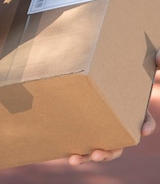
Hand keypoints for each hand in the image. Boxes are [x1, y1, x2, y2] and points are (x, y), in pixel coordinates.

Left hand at [68, 49, 159, 165]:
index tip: (144, 130)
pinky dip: (79, 151)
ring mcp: (103, 126)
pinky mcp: (87, 126)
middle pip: (120, 142)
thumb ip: (154, 62)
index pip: (145, 121)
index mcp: (132, 110)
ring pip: (103, 147)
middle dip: (111, 151)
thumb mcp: (138, 64)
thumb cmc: (122, 66)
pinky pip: (85, 142)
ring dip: (91, 156)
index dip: (146, 125)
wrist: (92, 67)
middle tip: (99, 153)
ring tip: (78, 159)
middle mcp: (119, 122)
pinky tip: (69, 156)